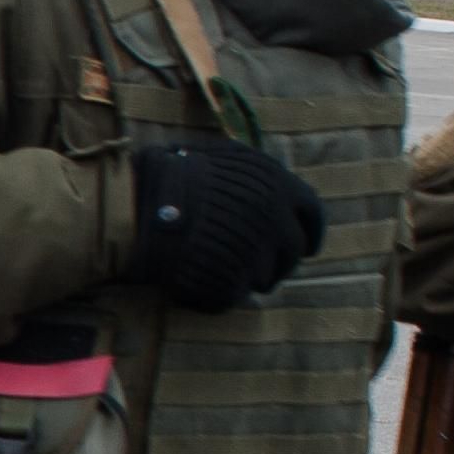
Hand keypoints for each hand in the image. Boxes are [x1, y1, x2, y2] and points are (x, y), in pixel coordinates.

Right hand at [127, 140, 325, 311]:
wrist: (140, 206)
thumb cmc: (176, 173)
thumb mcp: (224, 158)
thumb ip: (256, 177)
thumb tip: (270, 189)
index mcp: (278, 188)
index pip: (313, 215)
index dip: (310, 231)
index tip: (307, 243)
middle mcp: (275, 224)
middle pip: (292, 253)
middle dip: (278, 260)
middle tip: (252, 259)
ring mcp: (254, 258)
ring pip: (264, 278)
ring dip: (245, 274)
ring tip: (214, 261)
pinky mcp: (230, 287)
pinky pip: (233, 295)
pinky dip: (217, 290)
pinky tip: (195, 275)